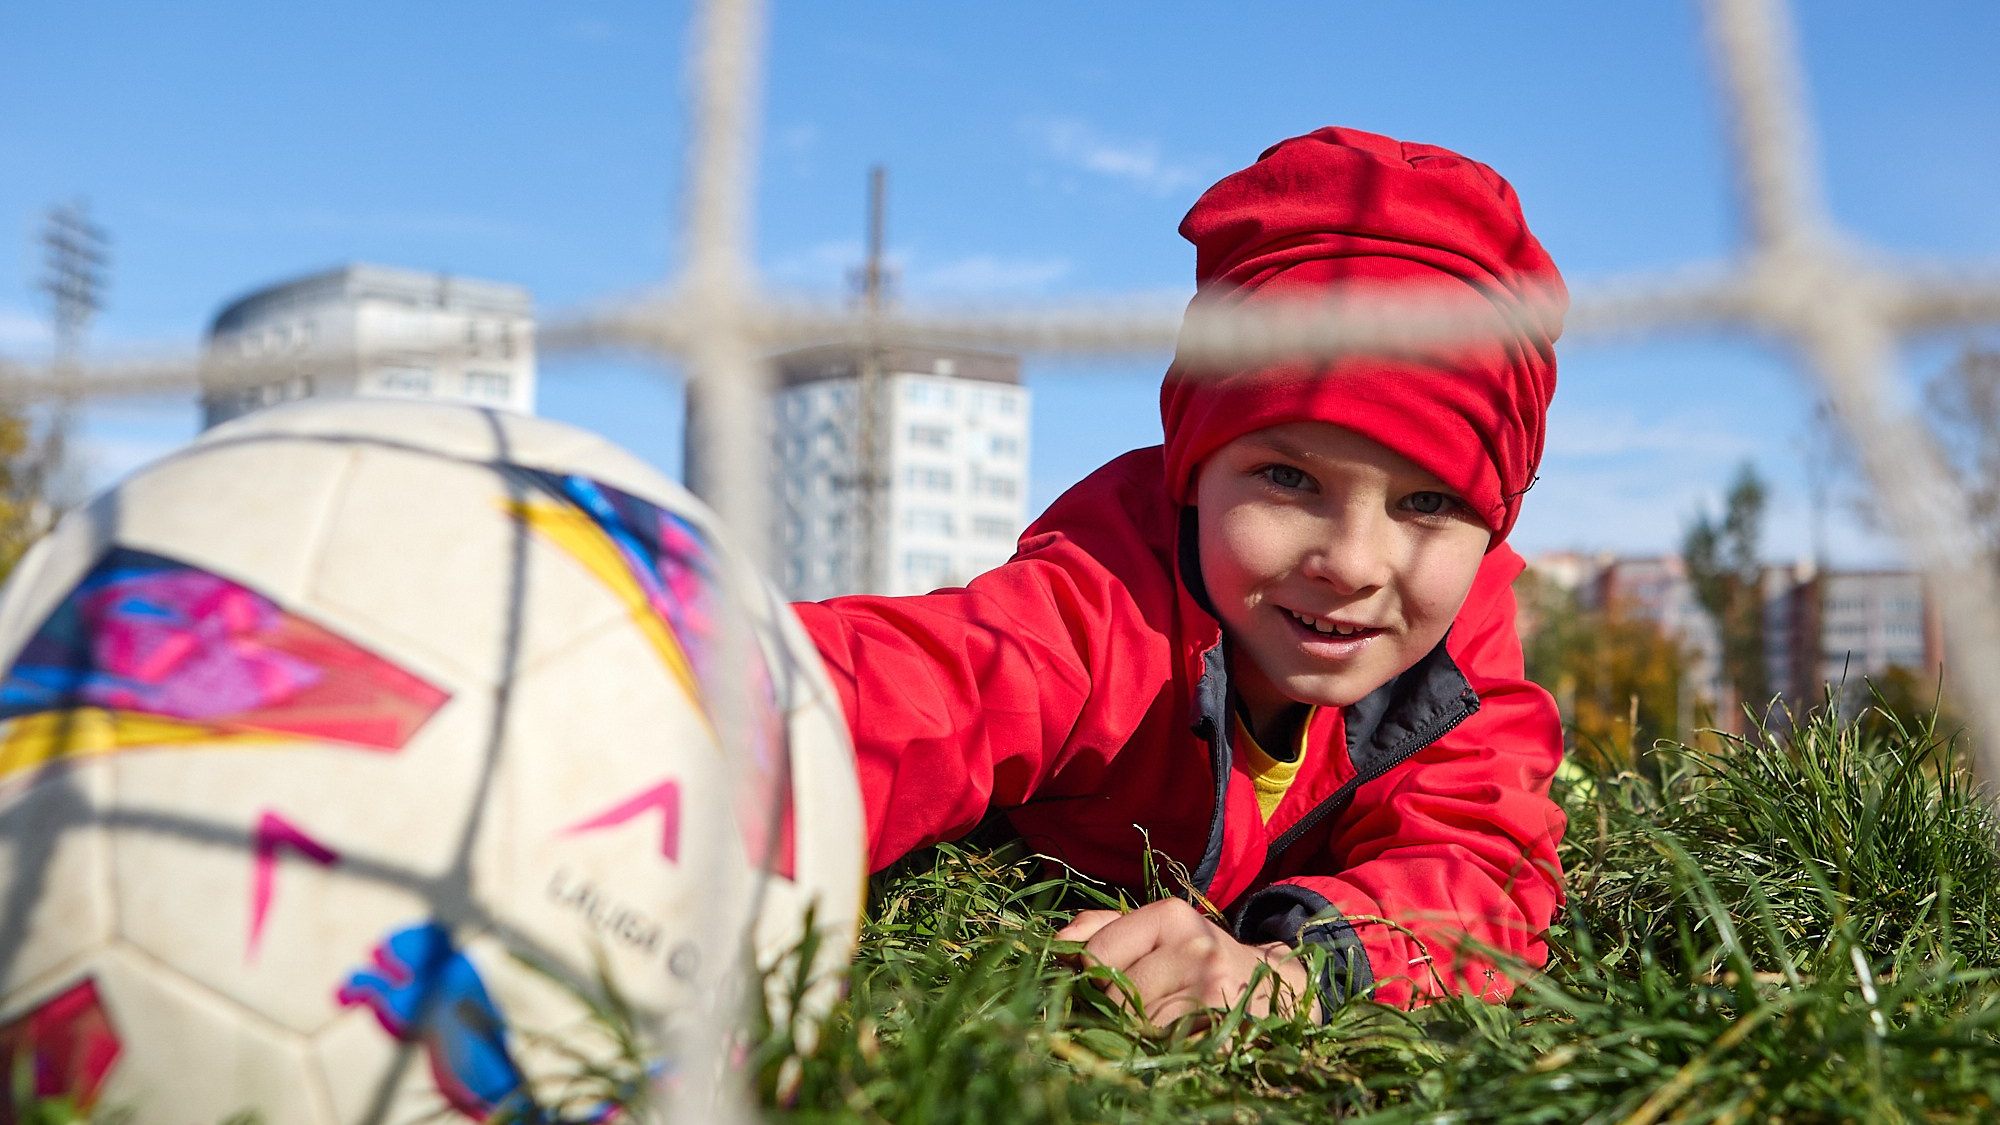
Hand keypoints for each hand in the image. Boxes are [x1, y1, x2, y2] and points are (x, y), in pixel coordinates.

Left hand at [1055, 898, 1313, 1027]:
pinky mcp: (1225, 1031)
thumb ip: (1102, 928)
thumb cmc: (1201, 959)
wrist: (1278, 990)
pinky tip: (1186, 1036)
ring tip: (1173, 1019)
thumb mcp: (1159, 930)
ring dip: (1146, 1033)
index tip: (1121, 978)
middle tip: (1155, 1002)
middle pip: (1116, 997)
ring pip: (1139, 1028)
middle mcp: (1195, 947)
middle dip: (1122, 1009)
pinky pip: (1167, 1050)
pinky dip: (1169, 1049)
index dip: (1098, 977)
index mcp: (1172, 915)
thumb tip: (1057, 942)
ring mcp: (1213, 991)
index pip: (1096, 955)